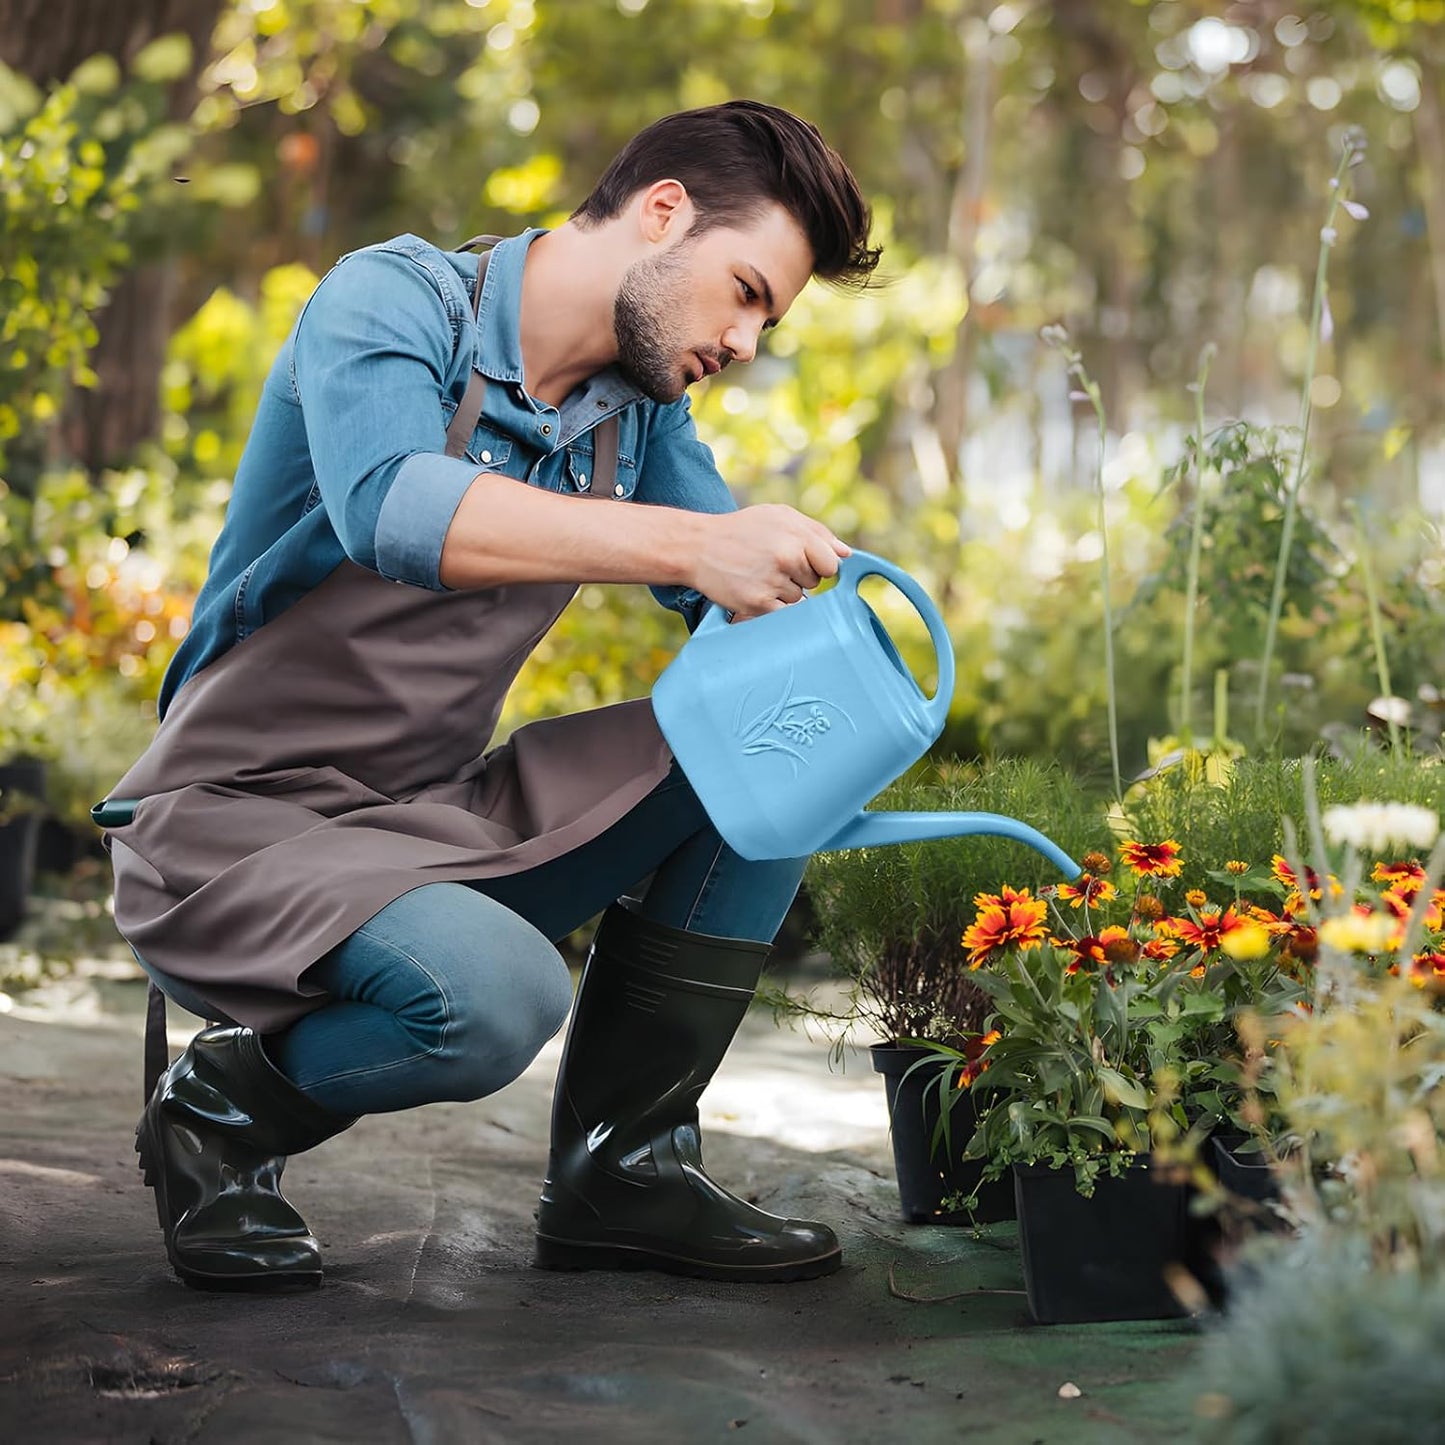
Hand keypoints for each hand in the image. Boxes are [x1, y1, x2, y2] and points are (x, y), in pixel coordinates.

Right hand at [693, 505, 850, 620]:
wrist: (697, 547)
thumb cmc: (741, 530)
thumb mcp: (778, 516)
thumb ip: (816, 532)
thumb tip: (845, 554)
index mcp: (796, 536)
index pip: (831, 564)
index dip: (820, 564)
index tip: (804, 562)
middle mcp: (786, 559)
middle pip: (815, 582)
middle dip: (800, 576)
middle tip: (772, 565)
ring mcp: (773, 583)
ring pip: (799, 599)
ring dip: (784, 593)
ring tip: (759, 576)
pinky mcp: (758, 604)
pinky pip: (784, 614)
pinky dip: (773, 607)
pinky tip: (757, 590)